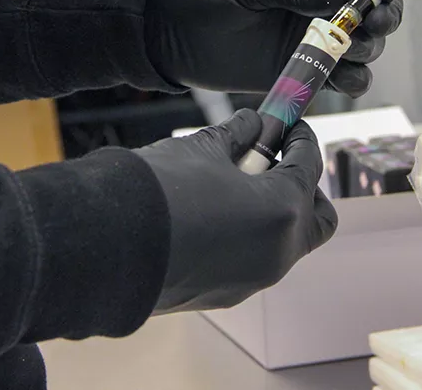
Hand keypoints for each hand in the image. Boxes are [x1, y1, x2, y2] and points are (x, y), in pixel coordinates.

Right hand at [135, 109, 336, 313]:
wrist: (105, 247)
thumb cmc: (158, 192)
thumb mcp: (202, 150)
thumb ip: (237, 135)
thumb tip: (253, 125)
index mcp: (282, 211)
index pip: (309, 165)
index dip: (301, 138)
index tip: (289, 126)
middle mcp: (278, 252)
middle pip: (316, 216)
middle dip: (302, 186)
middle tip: (274, 161)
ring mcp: (254, 279)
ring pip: (285, 242)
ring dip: (274, 211)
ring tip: (235, 185)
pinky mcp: (227, 294)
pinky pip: (255, 259)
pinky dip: (251, 235)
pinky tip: (216, 214)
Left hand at [146, 0, 402, 97]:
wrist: (174, 21)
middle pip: (377, 7)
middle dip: (383, 15)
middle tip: (372, 23)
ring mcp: (317, 35)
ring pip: (367, 46)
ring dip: (368, 49)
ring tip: (348, 49)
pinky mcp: (305, 70)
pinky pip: (343, 78)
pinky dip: (350, 80)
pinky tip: (339, 77)